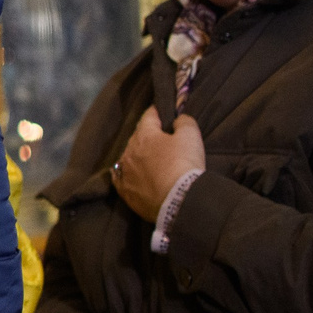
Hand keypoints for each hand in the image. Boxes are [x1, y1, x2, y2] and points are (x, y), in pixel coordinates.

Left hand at [109, 108, 204, 223]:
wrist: (178, 201)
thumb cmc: (184, 165)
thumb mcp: (191, 136)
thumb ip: (184, 122)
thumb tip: (178, 118)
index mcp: (144, 135)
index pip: (148, 116)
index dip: (157, 112)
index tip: (163, 111)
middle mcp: (129, 151)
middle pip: (138, 137)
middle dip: (149, 135)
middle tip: (162, 138)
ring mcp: (124, 172)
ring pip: (128, 157)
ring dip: (138, 155)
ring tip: (150, 158)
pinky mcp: (125, 192)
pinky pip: (120, 178)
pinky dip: (126, 173)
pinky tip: (129, 174)